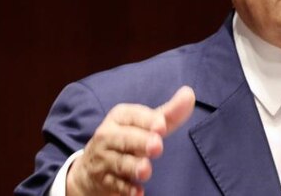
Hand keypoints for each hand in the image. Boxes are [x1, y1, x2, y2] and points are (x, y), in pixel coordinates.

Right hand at [66, 86, 195, 195]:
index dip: (147, 120)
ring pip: (118, 162)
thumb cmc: (127, 139)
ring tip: (146, 171)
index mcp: (120, 117)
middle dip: (140, 141)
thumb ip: (168, 113)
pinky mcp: (102, 180)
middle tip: (157, 146)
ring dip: (133, 166)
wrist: (91, 169)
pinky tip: (138, 192)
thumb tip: (189, 94)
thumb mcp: (145, 124)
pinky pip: (114, 184)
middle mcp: (108, 135)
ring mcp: (103, 158)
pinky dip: (125, 189)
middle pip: (124, 138)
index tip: (162, 126)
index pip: (132, 115)